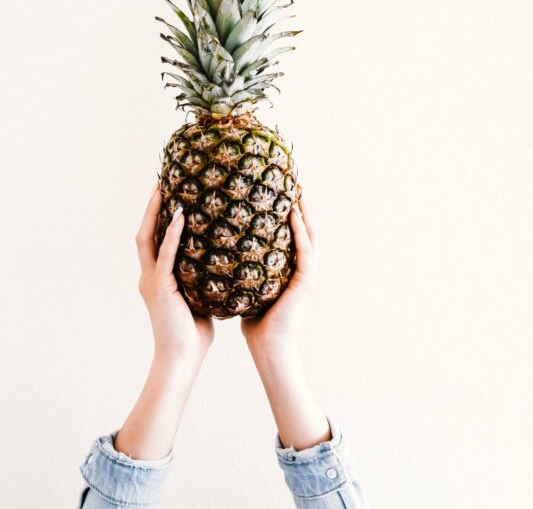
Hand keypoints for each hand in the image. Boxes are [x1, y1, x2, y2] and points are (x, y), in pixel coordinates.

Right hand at [114, 186, 213, 459]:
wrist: (182, 358)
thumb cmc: (193, 333)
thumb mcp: (198, 297)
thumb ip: (201, 278)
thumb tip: (221, 262)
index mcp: (156, 279)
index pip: (153, 240)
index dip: (157, 217)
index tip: (167, 193)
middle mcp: (149, 276)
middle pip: (144, 232)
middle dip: (150, 207)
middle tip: (162, 182)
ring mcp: (151, 281)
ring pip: (148, 238)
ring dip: (156, 213)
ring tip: (165, 189)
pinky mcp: (159, 288)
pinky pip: (165, 254)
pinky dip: (172, 234)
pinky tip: (181, 216)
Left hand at [241, 191, 316, 357]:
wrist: (268, 349)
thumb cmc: (257, 324)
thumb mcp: (249, 289)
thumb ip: (244, 271)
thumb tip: (221, 254)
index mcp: (292, 271)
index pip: (292, 237)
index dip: (289, 215)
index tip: (281, 193)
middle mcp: (304, 271)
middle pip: (306, 231)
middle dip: (301, 207)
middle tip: (294, 183)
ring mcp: (308, 276)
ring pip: (310, 236)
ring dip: (305, 213)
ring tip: (298, 191)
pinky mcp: (306, 282)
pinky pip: (305, 251)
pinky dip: (300, 232)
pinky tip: (293, 214)